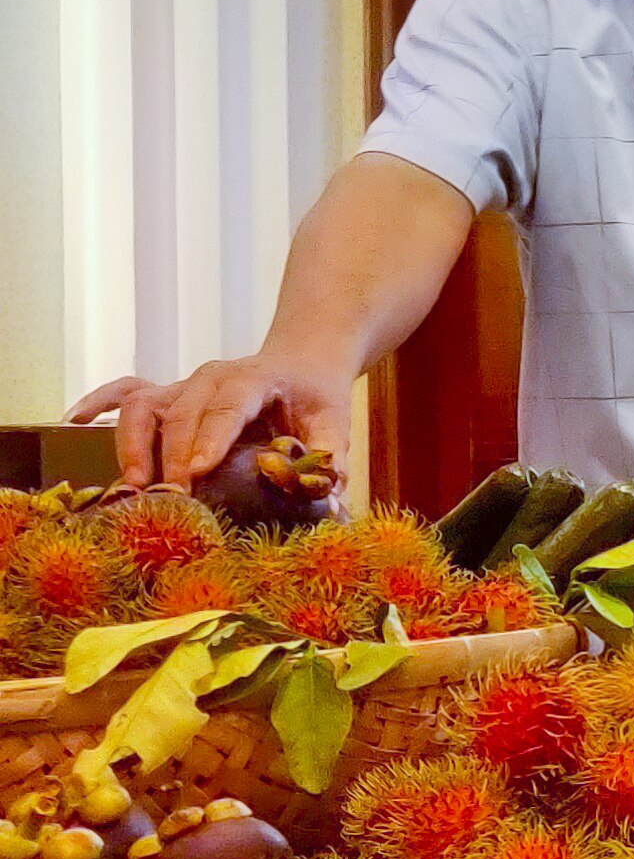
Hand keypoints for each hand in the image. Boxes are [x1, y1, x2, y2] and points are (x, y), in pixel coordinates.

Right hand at [69, 356, 350, 490]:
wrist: (301, 360)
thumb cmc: (316, 395)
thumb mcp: (333, 423)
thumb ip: (329, 458)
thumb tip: (327, 498)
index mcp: (257, 378)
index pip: (228, 406)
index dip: (210, 438)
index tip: (195, 472)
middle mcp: (213, 377)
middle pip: (182, 413)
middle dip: (171, 457)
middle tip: (171, 499)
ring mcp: (185, 383)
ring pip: (145, 404)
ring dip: (134, 443)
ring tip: (134, 485)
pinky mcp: (168, 393)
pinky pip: (126, 391)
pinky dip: (99, 402)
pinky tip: (75, 420)